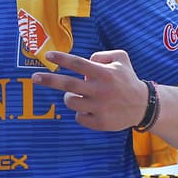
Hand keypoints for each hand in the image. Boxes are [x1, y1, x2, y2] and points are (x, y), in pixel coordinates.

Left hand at [32, 50, 147, 130]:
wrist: (144, 106)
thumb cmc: (127, 80)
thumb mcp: (121, 59)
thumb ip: (102, 55)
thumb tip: (84, 61)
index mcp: (104, 74)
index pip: (79, 64)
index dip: (62, 59)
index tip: (48, 56)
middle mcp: (101, 90)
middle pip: (68, 84)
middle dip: (48, 80)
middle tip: (34, 77)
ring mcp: (100, 107)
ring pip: (71, 101)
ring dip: (70, 97)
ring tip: (81, 95)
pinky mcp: (100, 122)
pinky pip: (79, 117)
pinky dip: (82, 113)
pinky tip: (93, 109)